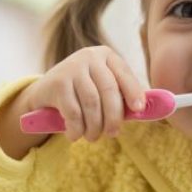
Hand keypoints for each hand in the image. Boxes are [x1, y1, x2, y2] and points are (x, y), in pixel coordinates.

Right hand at [14, 46, 146, 141]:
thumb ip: (122, 96)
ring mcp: (71, 68)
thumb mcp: (102, 89)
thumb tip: (147, 110)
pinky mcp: (57, 83)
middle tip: (113, 134)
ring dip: (95, 126)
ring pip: (92, 103)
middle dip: (113, 117)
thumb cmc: (82, 93)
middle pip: (109, 90)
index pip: (124, 74)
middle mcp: (88, 56)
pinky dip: (77, 128)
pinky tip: (75, 135)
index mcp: (106, 55)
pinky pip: (73, 112)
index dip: (133, 92)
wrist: (44, 93)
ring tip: (93, 137)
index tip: (139, 110)